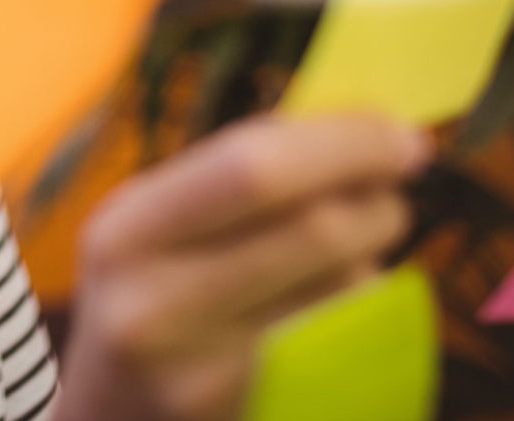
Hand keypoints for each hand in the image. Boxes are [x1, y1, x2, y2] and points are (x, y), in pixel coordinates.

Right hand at [51, 113, 428, 420]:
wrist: (110, 417)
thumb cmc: (148, 294)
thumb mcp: (154, 225)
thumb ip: (234, 171)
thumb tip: (359, 123)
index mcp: (126, 229)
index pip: (253, 167)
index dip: (344, 144)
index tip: (403, 133)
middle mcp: (155, 305)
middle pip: (315, 231)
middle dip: (377, 200)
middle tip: (393, 188)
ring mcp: (205, 374)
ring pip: (343, 292)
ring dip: (369, 259)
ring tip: (345, 249)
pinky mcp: (254, 415)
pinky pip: (347, 347)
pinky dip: (360, 312)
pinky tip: (332, 305)